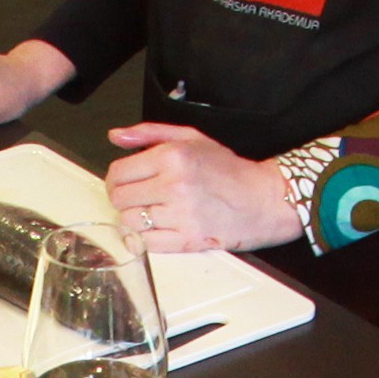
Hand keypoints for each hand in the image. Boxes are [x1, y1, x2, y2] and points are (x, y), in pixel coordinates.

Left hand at [106, 124, 303, 254]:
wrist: (262, 199)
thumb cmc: (228, 169)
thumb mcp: (191, 137)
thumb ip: (149, 133)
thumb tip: (116, 137)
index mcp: (172, 156)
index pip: (119, 172)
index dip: (116, 178)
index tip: (125, 182)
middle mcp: (174, 185)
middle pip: (120, 198)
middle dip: (124, 198)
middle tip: (139, 197)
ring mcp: (180, 215)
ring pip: (130, 222)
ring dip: (136, 218)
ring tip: (154, 211)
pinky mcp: (187, 240)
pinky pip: (147, 243)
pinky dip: (148, 237)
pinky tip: (162, 227)